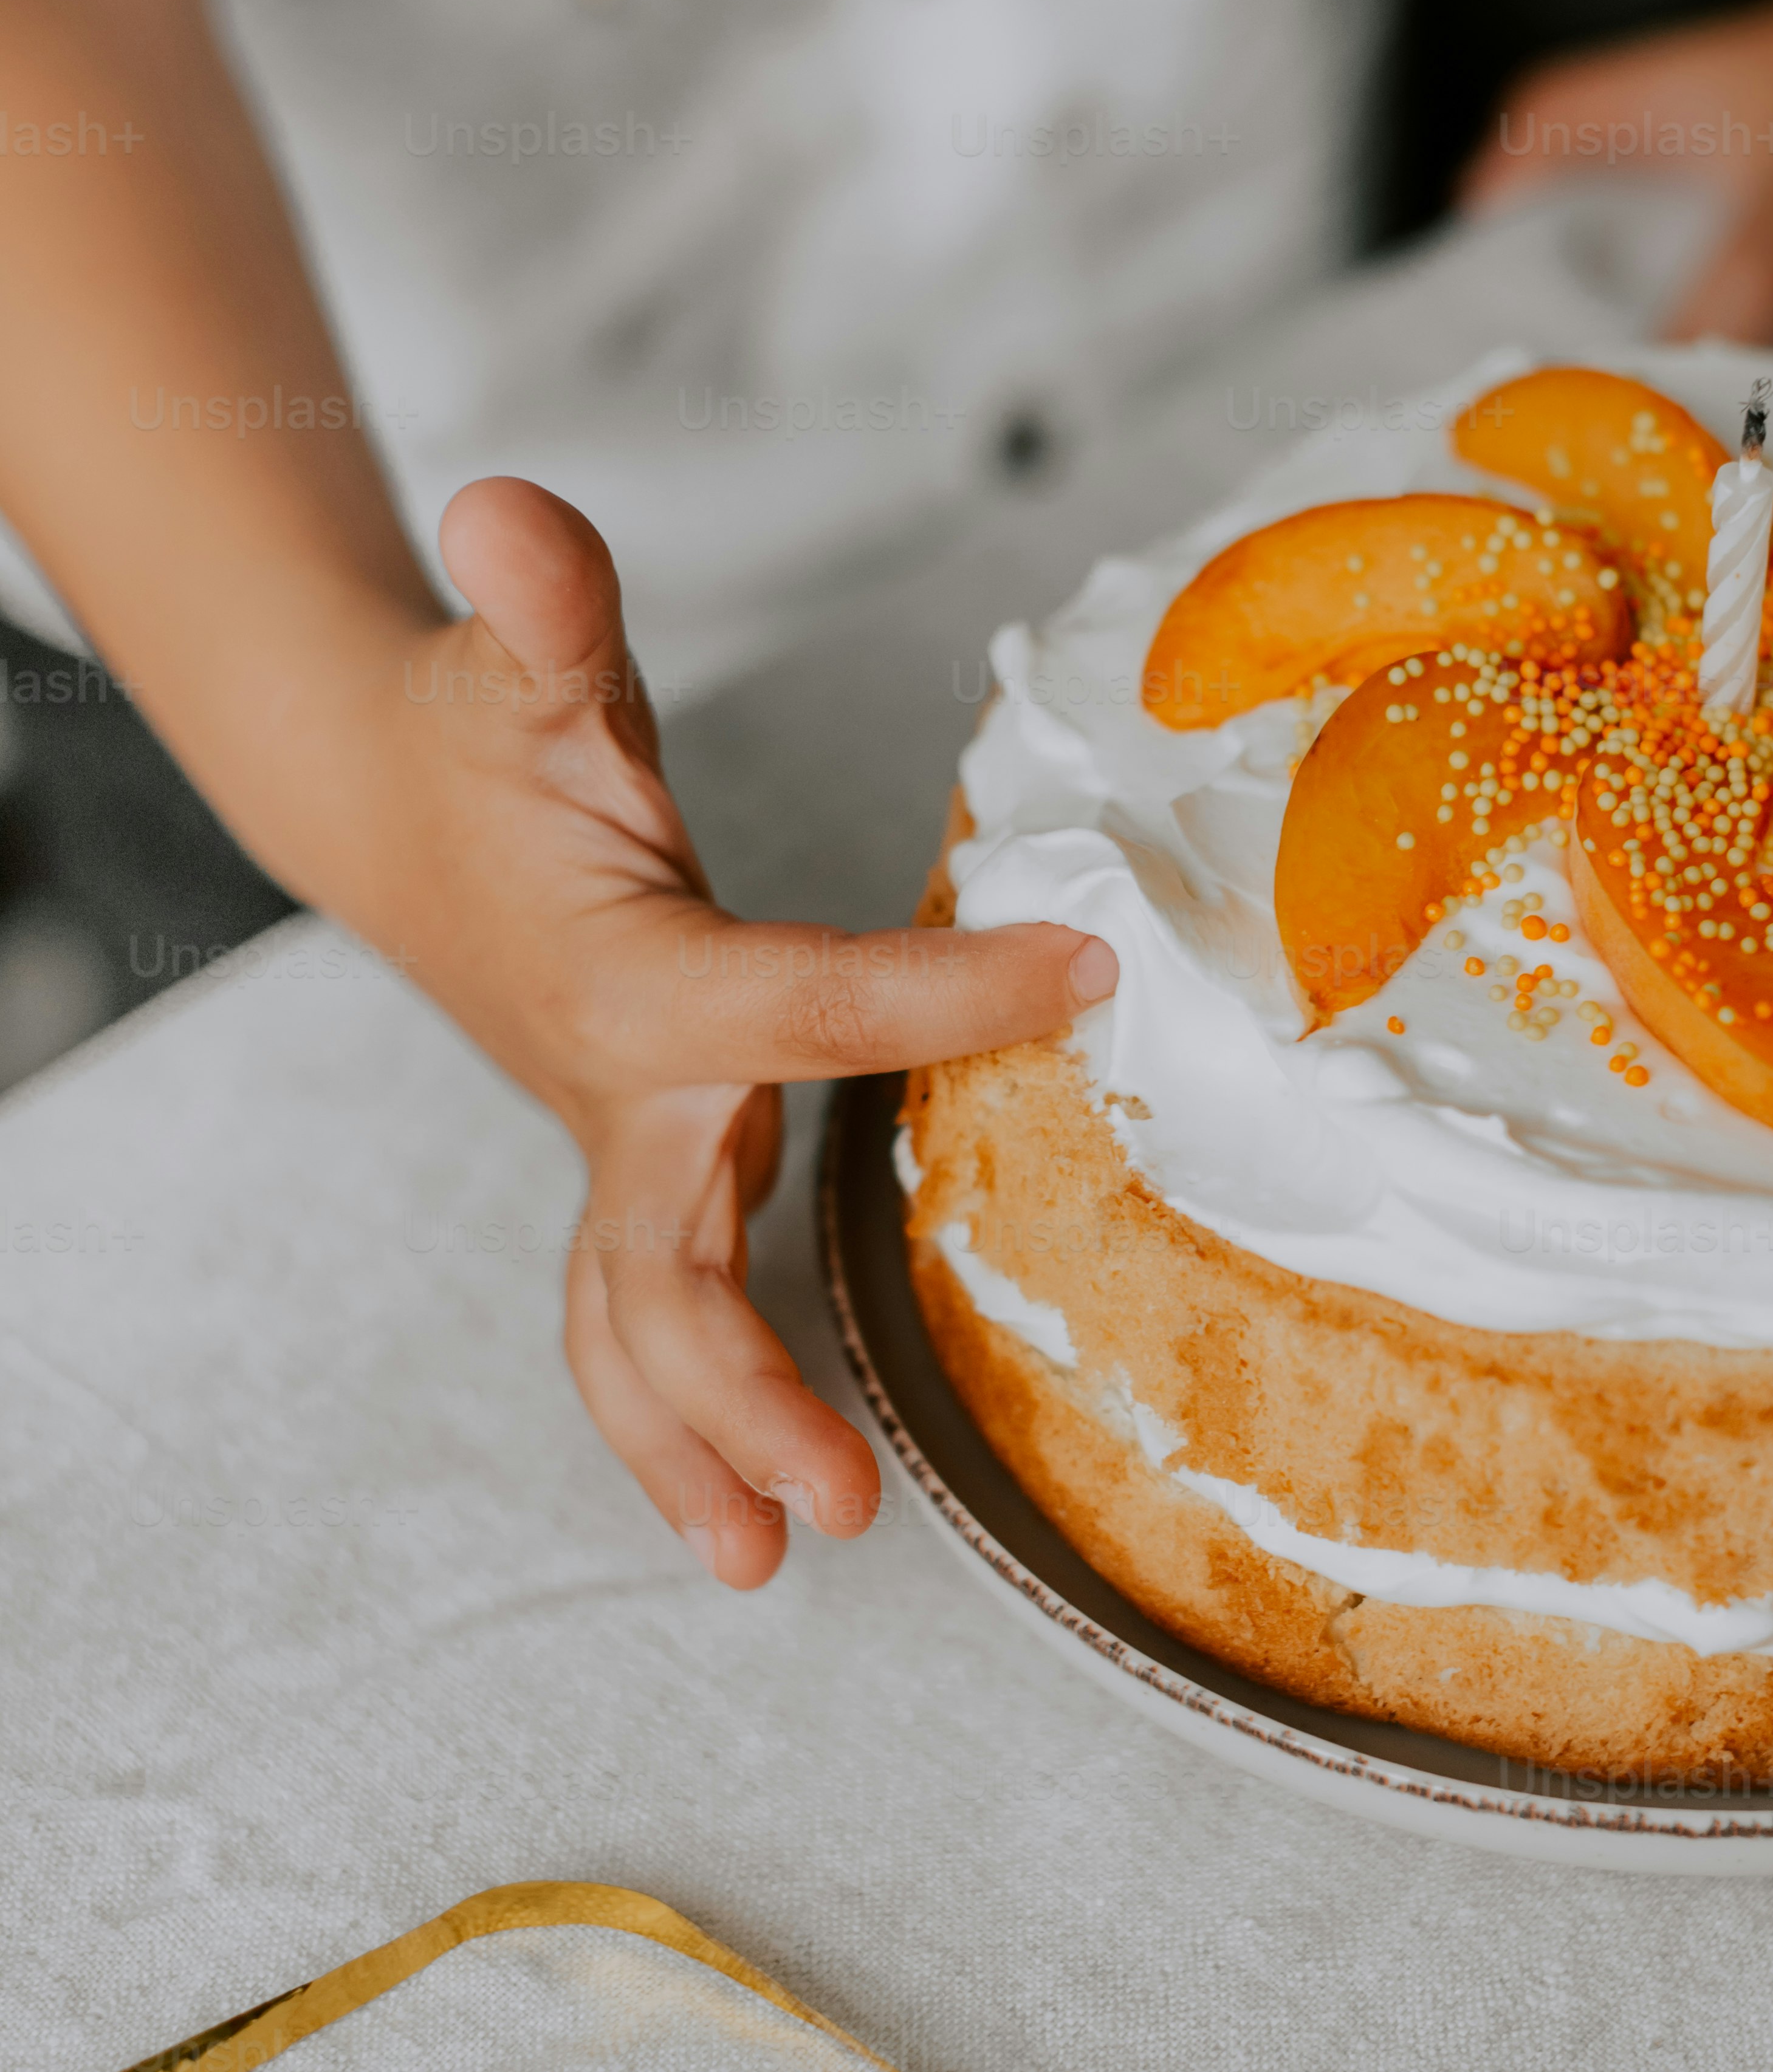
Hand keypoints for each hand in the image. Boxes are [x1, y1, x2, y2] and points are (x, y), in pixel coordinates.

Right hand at [355, 479, 1113, 1589]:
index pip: (805, 1006)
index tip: (1083, 969)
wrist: (389, 809)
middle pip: (672, 1271)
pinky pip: (651, 1322)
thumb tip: (505, 509)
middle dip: (742, 1390)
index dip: (947, 991)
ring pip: (641, 1331)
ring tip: (776, 1562)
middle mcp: (623, 1099)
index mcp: (632, 986)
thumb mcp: (526, 666)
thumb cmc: (480, 744)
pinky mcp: (643, 1174)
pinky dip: (687, 1421)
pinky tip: (747, 1515)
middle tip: (840, 1501)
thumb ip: (542, 603)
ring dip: (705, 1448)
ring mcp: (625, 1155)